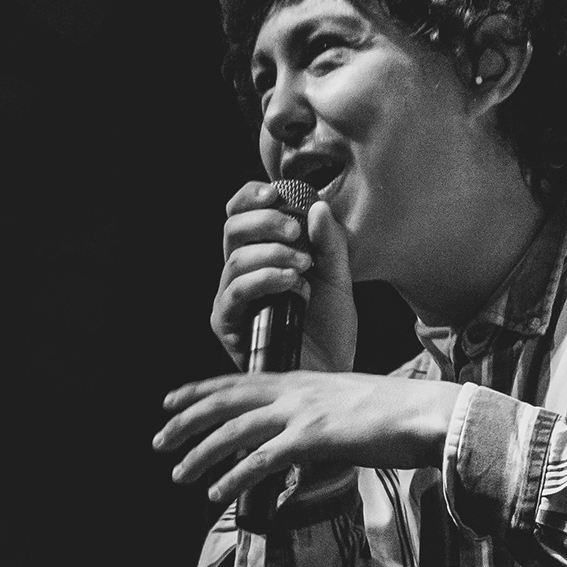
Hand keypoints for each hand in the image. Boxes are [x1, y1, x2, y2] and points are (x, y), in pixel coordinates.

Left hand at [155, 368, 462, 506]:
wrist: (427, 414)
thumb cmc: (396, 416)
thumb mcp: (347, 410)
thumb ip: (317, 423)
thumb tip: (300, 448)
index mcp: (302, 380)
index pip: (239, 381)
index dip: (200, 390)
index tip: (170, 400)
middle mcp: (295, 390)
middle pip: (226, 401)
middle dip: (187, 420)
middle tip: (158, 440)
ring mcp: (302, 412)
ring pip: (235, 430)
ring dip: (201, 454)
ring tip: (178, 474)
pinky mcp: (313, 438)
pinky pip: (262, 460)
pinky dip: (234, 477)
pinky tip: (216, 493)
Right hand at [211, 184, 357, 373]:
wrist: (331, 374)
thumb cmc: (330, 330)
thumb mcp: (338, 279)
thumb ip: (329, 244)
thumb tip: (317, 206)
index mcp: (260, 256)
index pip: (241, 214)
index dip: (251, 197)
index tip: (276, 191)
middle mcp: (239, 275)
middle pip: (232, 228)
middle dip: (265, 221)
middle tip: (296, 231)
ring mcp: (231, 300)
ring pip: (236, 259)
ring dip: (272, 253)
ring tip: (304, 266)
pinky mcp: (228, 325)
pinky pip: (237, 291)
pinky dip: (266, 279)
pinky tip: (293, 282)